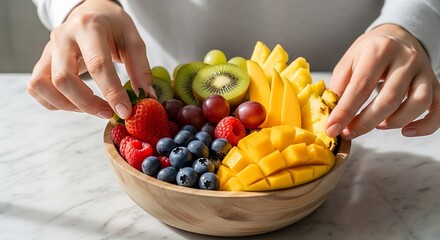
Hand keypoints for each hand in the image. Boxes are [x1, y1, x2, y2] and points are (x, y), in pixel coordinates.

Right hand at [28, 0, 153, 118]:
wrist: (91, 12)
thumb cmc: (113, 26)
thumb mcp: (133, 39)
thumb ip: (140, 67)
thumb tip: (145, 96)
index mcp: (89, 27)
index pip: (98, 64)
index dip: (112, 92)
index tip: (125, 110)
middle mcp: (63, 37)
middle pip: (63, 79)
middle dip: (87, 103)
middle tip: (109, 112)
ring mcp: (48, 49)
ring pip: (44, 86)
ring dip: (69, 105)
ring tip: (93, 108)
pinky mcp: (42, 61)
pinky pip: (37, 89)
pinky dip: (55, 103)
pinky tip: (77, 102)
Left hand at [327, 24, 439, 138]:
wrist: (397, 36)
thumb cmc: (369, 53)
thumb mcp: (348, 62)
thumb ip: (339, 86)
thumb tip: (332, 115)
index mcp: (379, 50)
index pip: (361, 86)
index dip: (345, 111)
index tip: (333, 128)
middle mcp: (405, 58)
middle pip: (389, 98)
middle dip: (366, 122)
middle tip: (350, 133)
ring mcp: (423, 71)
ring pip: (418, 103)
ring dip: (395, 122)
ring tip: (378, 126)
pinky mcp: (435, 83)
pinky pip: (438, 109)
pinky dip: (426, 125)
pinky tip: (407, 131)